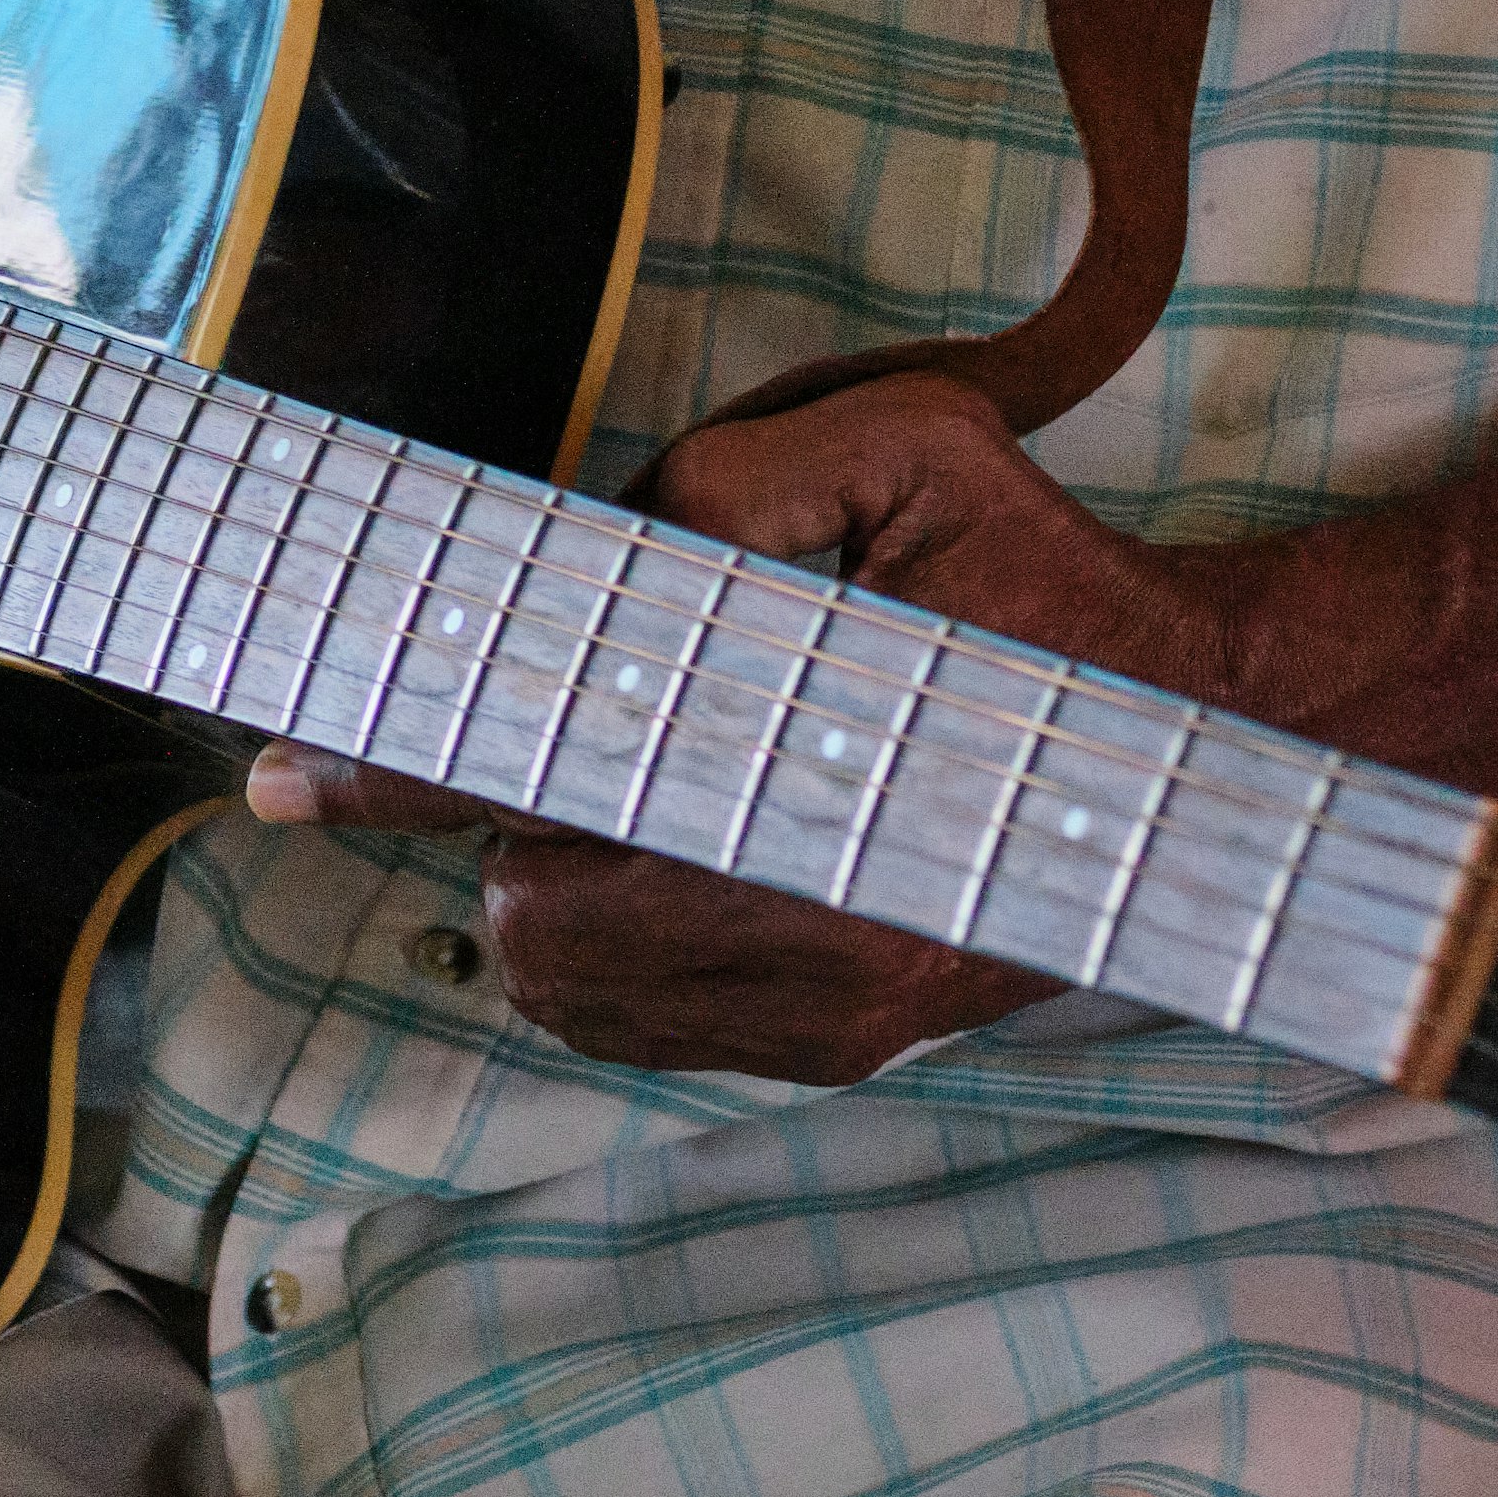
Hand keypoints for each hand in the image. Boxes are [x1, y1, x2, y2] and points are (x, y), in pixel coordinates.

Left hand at [247, 365, 1238, 1080]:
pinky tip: (661, 865)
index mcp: (817, 758)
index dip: (404, 761)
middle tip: (524, 737)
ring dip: (546, 889)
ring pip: (571, 981)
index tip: (287, 763)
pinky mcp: (844, 1044)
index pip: (551, 763)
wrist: (1210, 748)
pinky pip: (640, 1029)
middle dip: (497, 819)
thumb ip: (736, 479)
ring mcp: (828, 1001)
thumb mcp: (913, 452)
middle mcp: (814, 914)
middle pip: (533, 901)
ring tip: (615, 797)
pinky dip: (605, 958)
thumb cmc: (1045, 580)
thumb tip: (600, 542)